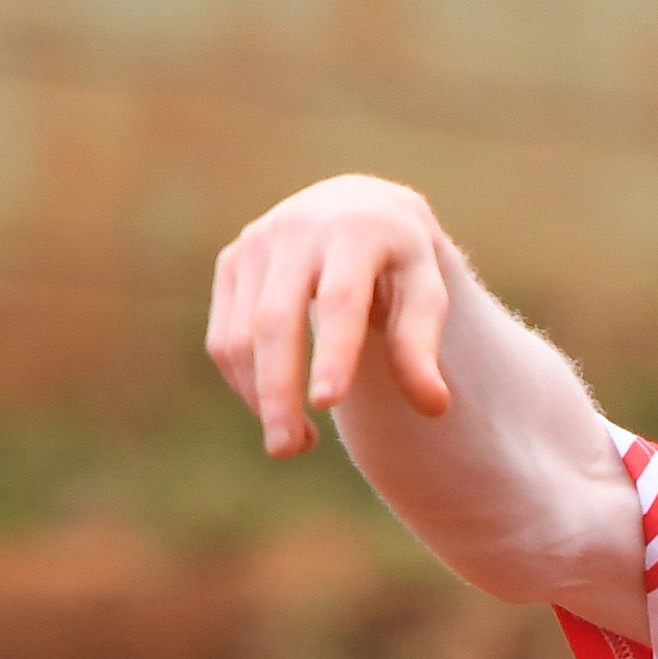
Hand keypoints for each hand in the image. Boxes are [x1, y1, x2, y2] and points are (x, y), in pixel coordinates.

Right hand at [202, 176, 460, 457]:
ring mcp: (255, 244)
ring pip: (240, 334)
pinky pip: (224, 335)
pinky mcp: (231, 262)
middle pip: (275, 320)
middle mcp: (296, 230)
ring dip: (258, 396)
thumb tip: (433, 407)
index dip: (333, 352)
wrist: (356, 207)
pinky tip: (276, 410)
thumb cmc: (399, 263)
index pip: (340, 299)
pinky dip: (244, 383)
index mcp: (354, 231)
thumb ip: (422, 347)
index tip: (328, 404)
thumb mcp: (425, 292)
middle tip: (287, 451)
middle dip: (278, 390)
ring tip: (296, 444)